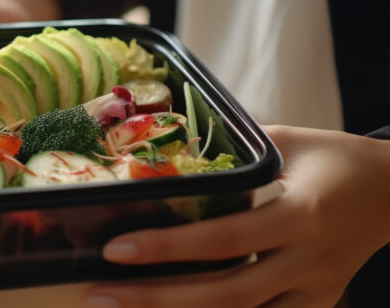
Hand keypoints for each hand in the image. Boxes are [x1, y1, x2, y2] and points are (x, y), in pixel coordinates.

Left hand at [83, 125, 389, 307]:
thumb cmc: (336, 160)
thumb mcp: (289, 142)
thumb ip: (234, 153)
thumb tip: (168, 147)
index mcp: (301, 213)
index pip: (225, 237)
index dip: (169, 248)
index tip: (115, 248)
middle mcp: (308, 260)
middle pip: (226, 294)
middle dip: (156, 299)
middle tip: (98, 295)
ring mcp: (315, 291)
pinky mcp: (317, 306)